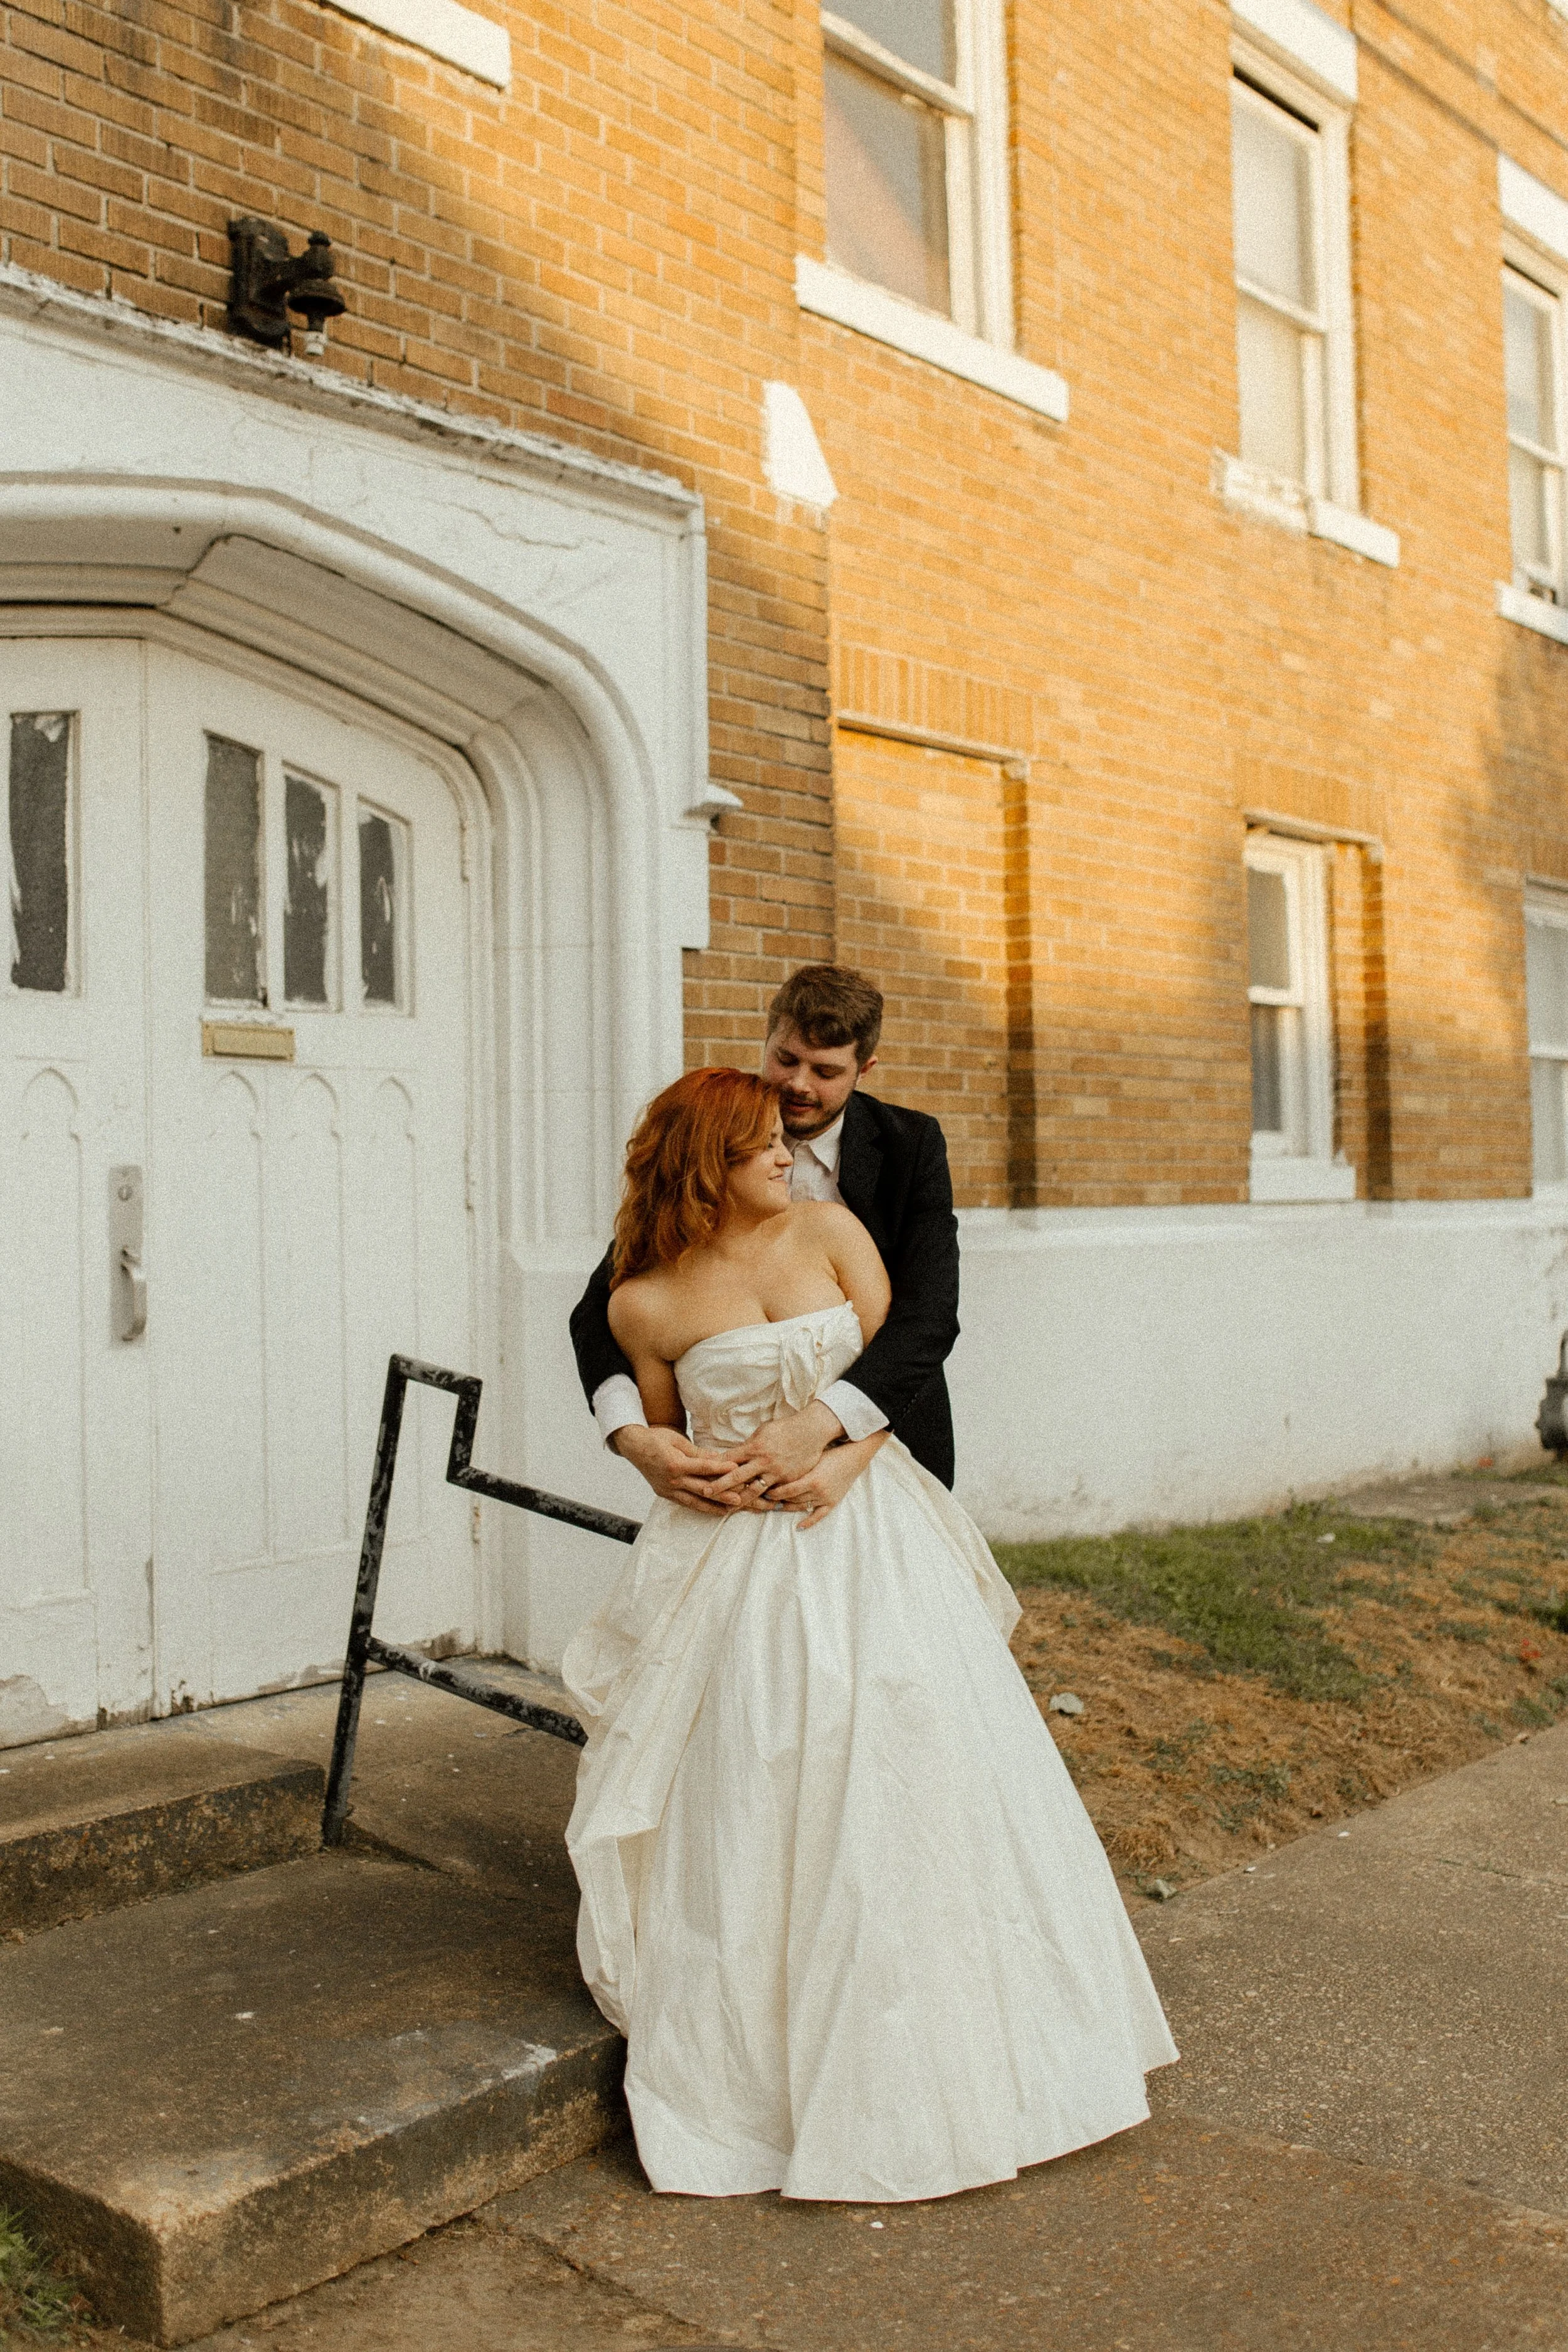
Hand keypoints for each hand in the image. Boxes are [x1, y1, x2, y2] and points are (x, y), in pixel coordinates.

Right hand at [612, 1423, 736, 1513]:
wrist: (633, 1447)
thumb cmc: (656, 1439)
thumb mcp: (677, 1440)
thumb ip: (697, 1452)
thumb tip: (717, 1458)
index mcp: (675, 1464)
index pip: (703, 1468)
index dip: (720, 1469)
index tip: (736, 1469)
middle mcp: (671, 1480)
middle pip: (702, 1489)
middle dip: (722, 1494)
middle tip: (740, 1498)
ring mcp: (668, 1489)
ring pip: (694, 1501)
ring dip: (714, 1506)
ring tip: (730, 1509)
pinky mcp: (665, 1494)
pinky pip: (686, 1503)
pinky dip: (700, 1506)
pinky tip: (712, 1509)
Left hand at [704, 1399, 844, 1503]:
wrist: (811, 1431)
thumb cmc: (784, 1428)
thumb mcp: (762, 1431)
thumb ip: (748, 1445)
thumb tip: (734, 1454)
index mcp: (754, 1447)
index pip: (728, 1458)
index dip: (714, 1466)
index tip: (701, 1471)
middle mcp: (762, 1461)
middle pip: (736, 1476)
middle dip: (719, 1486)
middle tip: (704, 1492)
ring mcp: (776, 1472)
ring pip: (753, 1490)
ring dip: (739, 1499)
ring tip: (727, 1506)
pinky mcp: (788, 1480)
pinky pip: (772, 1494)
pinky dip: (762, 1501)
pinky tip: (754, 1508)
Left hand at [770, 1434, 885, 1529]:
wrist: (853, 1458)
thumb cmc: (830, 1453)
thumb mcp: (812, 1458)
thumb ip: (796, 1466)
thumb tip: (776, 1470)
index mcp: (811, 1479)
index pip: (787, 1491)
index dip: (774, 1492)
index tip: (764, 1491)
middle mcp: (818, 1491)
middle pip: (792, 1499)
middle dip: (778, 1499)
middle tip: (765, 1499)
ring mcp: (825, 1498)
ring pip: (802, 1507)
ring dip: (788, 1508)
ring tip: (777, 1506)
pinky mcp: (832, 1502)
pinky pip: (818, 1516)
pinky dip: (809, 1522)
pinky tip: (798, 1527)